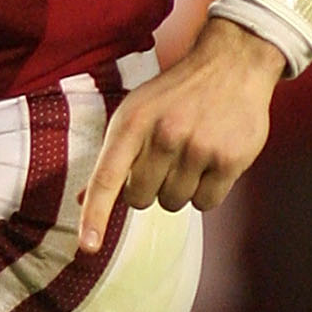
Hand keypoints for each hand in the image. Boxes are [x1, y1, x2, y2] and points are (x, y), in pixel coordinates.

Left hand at [77, 17, 284, 253]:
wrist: (231, 64)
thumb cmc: (175, 94)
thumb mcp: (135, 112)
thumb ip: (112, 157)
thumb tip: (80, 201)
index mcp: (131, 122)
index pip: (106, 178)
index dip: (95, 215)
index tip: (87, 246)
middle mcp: (163, 135)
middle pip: (142, 199)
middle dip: (150, 187)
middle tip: (165, 159)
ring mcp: (199, 148)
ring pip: (175, 203)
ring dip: (180, 189)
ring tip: (191, 155)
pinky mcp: (230, 159)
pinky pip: (207, 203)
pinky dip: (207, 191)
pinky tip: (212, 162)